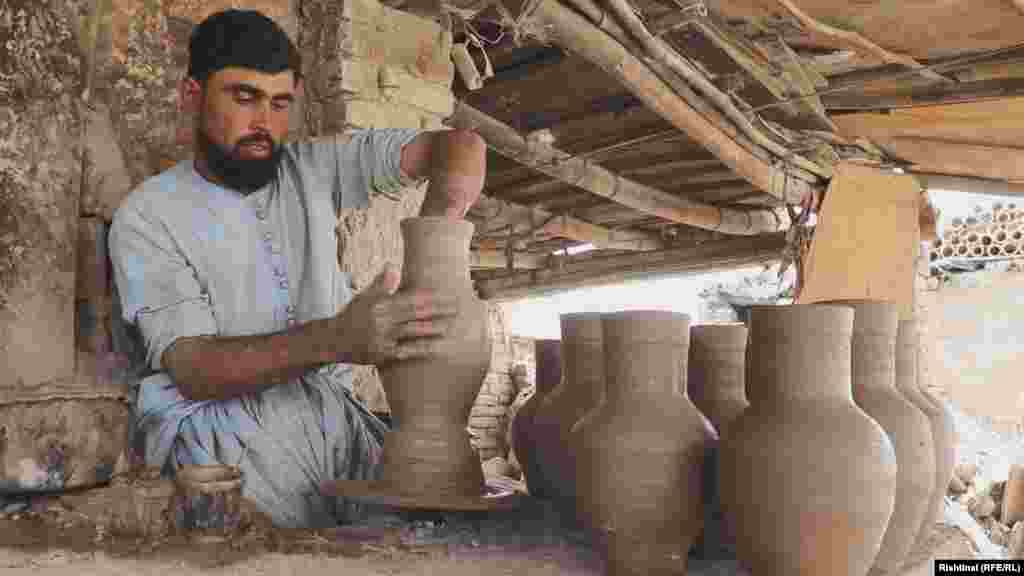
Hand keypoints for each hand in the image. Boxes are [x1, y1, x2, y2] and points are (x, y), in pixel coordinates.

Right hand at [333, 263, 458, 365]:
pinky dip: (422, 350)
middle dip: (438, 310)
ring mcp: (383, 338)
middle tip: (458, 307)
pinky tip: (437, 349)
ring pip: (412, 332)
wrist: (332, 340)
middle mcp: (382, 320)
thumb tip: (392, 266)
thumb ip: (381, 284)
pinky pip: (406, 352)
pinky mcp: (383, 354)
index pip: (410, 298)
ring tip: (451, 326)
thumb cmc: (352, 316)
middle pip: (415, 313)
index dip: (430, 296)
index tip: (447, 294)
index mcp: (381, 304)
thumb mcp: (363, 297)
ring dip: (433, 329)